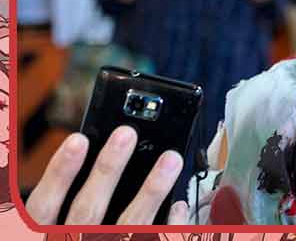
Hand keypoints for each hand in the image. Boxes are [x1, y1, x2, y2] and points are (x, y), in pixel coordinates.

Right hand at [26, 126, 188, 224]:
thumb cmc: (74, 239)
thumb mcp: (55, 230)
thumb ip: (63, 208)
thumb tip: (89, 160)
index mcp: (49, 239)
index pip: (45, 208)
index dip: (60, 174)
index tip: (78, 141)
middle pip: (88, 212)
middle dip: (108, 171)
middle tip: (126, 135)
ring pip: (131, 228)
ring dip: (151, 192)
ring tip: (170, 160)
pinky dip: (171, 227)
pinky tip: (180, 204)